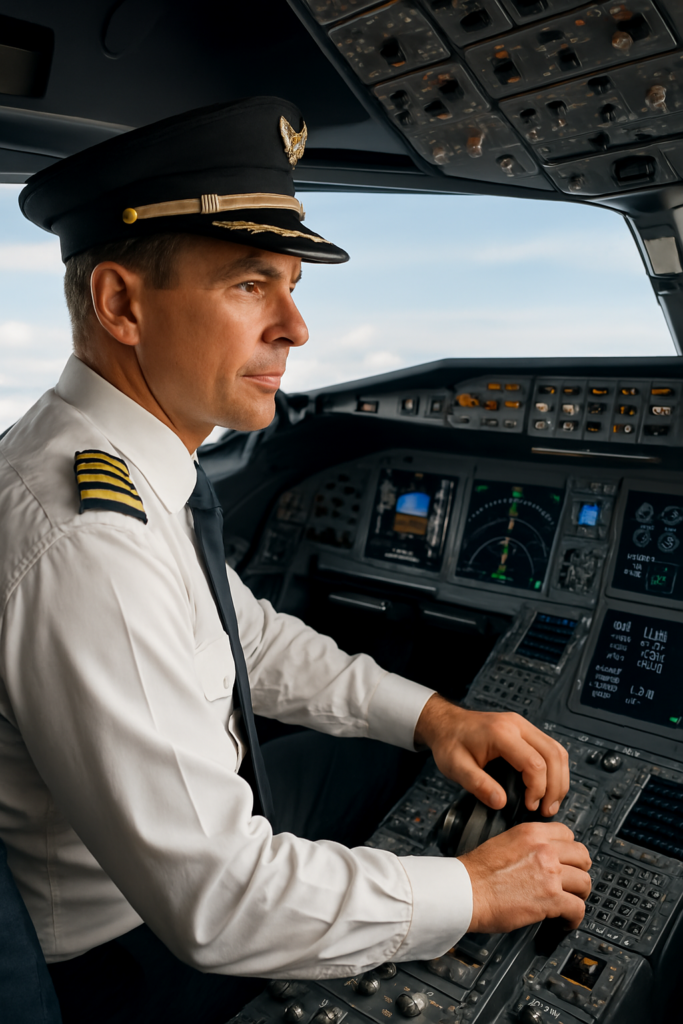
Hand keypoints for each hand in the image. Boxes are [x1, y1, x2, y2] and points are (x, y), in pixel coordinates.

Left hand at [414, 695, 568, 815]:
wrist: (446, 723)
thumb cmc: (449, 742)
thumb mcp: (456, 767)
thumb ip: (478, 785)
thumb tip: (501, 803)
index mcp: (501, 733)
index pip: (534, 762)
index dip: (538, 789)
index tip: (530, 806)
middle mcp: (517, 725)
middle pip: (553, 755)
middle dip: (556, 786)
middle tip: (547, 810)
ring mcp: (523, 725)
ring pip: (557, 750)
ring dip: (560, 778)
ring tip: (551, 802)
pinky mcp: (525, 730)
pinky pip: (550, 748)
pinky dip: (555, 769)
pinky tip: (549, 787)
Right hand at [458, 822, 590, 931]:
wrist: (466, 891)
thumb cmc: (476, 872)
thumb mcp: (502, 842)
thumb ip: (526, 845)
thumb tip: (538, 858)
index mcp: (531, 833)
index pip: (568, 834)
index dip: (568, 850)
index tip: (567, 861)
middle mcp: (544, 849)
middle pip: (582, 856)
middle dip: (579, 870)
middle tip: (572, 883)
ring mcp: (550, 873)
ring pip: (584, 882)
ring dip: (579, 895)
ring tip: (570, 903)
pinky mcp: (551, 899)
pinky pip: (578, 908)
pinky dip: (574, 918)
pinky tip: (565, 921)